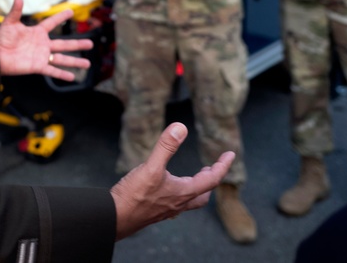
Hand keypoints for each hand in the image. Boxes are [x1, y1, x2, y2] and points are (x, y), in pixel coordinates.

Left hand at [0, 0, 91, 80]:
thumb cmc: (1, 39)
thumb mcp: (10, 22)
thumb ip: (16, 9)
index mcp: (37, 32)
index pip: (52, 23)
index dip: (61, 17)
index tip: (71, 11)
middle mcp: (42, 44)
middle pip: (64, 44)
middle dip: (78, 44)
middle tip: (90, 44)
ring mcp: (41, 56)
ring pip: (62, 59)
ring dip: (75, 61)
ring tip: (87, 64)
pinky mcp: (38, 66)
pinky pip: (52, 70)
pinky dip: (62, 74)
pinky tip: (72, 77)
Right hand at [110, 123, 234, 239]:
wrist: (116, 218)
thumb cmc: (134, 196)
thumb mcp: (151, 167)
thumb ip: (166, 147)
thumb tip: (181, 127)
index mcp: (183, 192)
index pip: (211, 180)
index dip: (223, 166)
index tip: (230, 155)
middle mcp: (178, 203)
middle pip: (202, 194)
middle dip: (210, 180)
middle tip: (212, 168)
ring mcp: (166, 209)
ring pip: (188, 200)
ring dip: (194, 187)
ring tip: (192, 177)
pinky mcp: (155, 211)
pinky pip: (174, 203)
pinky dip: (178, 193)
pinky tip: (167, 187)